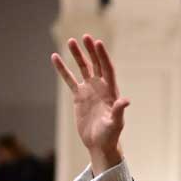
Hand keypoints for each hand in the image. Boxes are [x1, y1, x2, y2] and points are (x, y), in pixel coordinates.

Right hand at [51, 34, 129, 172]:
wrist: (99, 144)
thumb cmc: (110, 135)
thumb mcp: (116, 123)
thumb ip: (118, 111)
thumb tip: (125, 101)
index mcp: (111, 91)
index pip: (107, 68)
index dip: (103, 56)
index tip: (98, 43)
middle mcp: (101, 87)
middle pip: (96, 64)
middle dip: (91, 51)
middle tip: (85, 36)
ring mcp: (89, 90)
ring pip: (82, 68)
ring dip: (77, 55)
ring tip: (70, 41)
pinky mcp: (79, 96)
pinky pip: (69, 79)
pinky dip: (63, 69)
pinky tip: (55, 57)